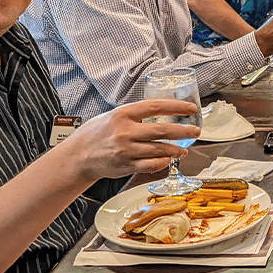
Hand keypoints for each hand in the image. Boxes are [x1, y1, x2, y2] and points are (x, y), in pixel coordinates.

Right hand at [66, 100, 200, 181]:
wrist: (77, 156)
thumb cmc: (96, 133)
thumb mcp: (113, 115)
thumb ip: (135, 114)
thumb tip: (160, 111)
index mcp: (123, 114)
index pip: (156, 107)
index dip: (177, 107)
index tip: (191, 109)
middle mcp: (125, 132)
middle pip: (162, 130)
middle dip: (183, 131)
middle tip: (196, 131)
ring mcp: (126, 150)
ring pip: (159, 150)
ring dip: (176, 150)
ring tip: (184, 149)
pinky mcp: (126, 165)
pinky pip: (151, 165)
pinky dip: (163, 163)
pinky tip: (168, 160)